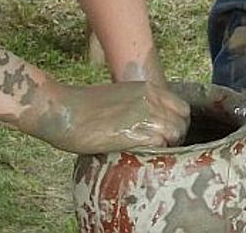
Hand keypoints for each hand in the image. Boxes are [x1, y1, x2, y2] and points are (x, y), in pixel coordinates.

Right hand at [19, 79, 189, 154]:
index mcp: (147, 88)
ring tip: (150, 154)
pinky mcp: (136, 132)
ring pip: (176, 133)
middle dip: (176, 136)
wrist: (63, 110)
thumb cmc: (82, 108)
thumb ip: (137, 107)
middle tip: (161, 149)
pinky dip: (155, 153)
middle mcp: (151, 98)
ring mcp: (146, 114)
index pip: (180, 107)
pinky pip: (160, 145)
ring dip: (167, 146)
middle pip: (182, 120)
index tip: (167, 135)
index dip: (177, 123)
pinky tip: (140, 157)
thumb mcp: (118, 97)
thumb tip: (143, 126)